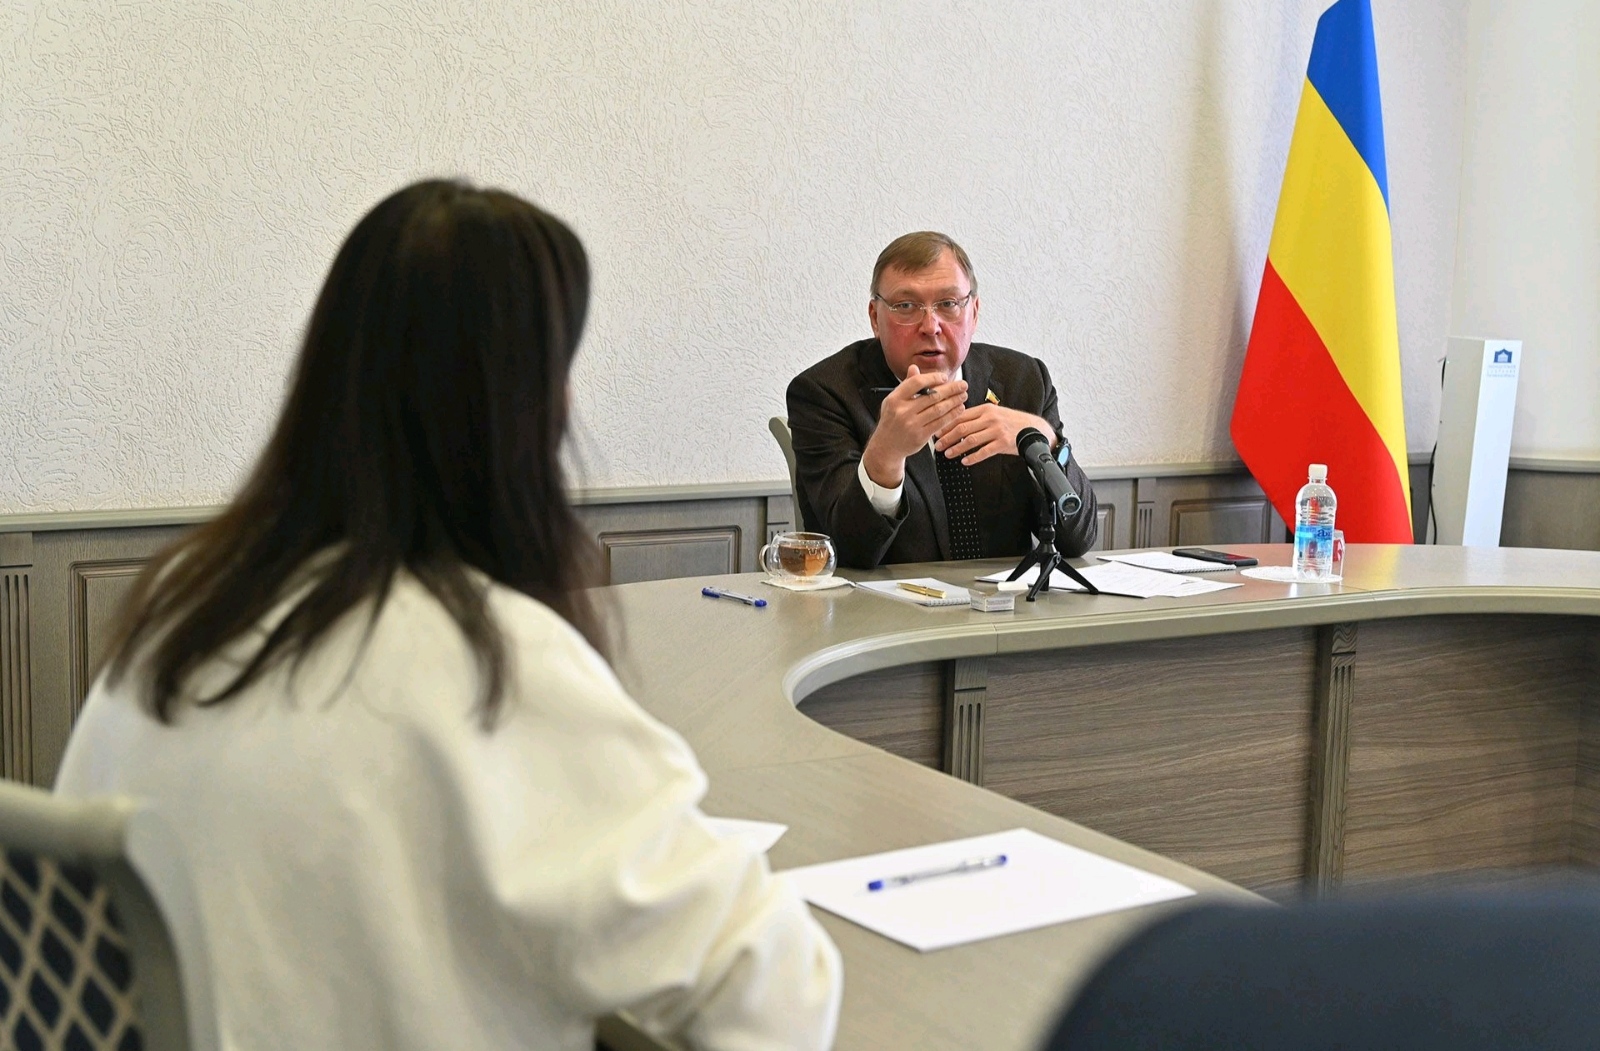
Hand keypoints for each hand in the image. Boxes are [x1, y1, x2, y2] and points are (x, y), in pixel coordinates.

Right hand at [862, 365, 967, 486]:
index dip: (933, 378)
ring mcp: (912, 425)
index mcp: (895, 399)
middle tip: (963, 385)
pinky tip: (958, 409)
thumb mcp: (893, 401)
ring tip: (963, 396)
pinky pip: (940, 423)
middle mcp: (902, 411)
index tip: (944, 377)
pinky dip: (952, 415)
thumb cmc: (892, 421)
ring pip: (938, 410)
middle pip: (932, 396)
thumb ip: (905, 385)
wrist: (886, 446)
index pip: (917, 383)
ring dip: (954, 401)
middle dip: (951, 389)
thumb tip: (914, 368)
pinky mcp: (920, 436)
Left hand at [934, 404, 1052, 465]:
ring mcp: (997, 431)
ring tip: (948, 454)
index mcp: (986, 409)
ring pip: (970, 440)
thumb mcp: (995, 413)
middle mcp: (990, 418)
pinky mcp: (1003, 443)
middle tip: (937, 446)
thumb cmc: (1012, 422)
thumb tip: (956, 422)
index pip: (961, 416)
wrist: (1033, 429)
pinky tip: (965, 461)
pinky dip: (972, 457)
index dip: (946, 424)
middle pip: (962, 428)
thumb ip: (978, 416)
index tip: (936, 431)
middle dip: (947, 437)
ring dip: (957, 448)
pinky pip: (983, 451)